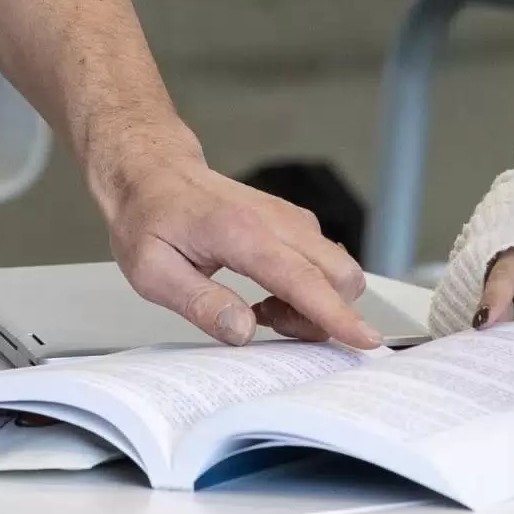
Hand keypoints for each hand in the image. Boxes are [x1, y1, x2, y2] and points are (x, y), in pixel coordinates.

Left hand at [95, 135, 376, 348]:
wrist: (152, 173)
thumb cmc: (149, 219)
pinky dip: (310, 288)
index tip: (365, 340)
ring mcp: (289, 218)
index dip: (335, 314)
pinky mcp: (293, 223)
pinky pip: (324, 262)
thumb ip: (200, 303)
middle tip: (271, 325)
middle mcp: (275, 220)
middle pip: (339, 273)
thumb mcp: (153, 272)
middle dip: (323, 315)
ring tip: (261, 309)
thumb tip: (244, 332)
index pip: (301, 277)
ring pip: (337, 269)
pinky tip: (268, 293)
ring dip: (314, 303)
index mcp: (241, 232)